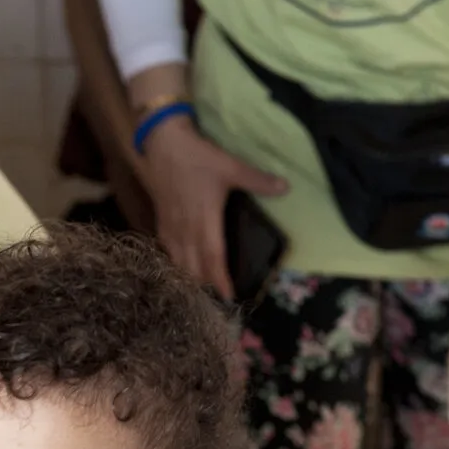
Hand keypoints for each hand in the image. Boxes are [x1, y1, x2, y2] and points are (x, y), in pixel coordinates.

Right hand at [138, 115, 288, 300]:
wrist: (163, 144)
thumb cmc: (198, 156)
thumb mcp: (230, 166)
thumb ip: (258, 180)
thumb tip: (286, 188)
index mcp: (205, 220)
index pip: (213, 258)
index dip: (220, 280)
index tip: (228, 298)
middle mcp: (186, 230)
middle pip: (194, 267)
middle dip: (205, 287)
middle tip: (215, 304)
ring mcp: (171, 228)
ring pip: (179, 263)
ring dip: (189, 280)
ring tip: (198, 296)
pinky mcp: (161, 222)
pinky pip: (167, 251)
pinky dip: (174, 265)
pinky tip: (179, 272)